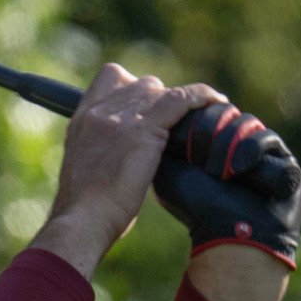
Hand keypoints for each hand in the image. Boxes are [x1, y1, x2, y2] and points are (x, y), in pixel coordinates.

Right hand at [28, 65, 223, 277]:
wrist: (82, 221)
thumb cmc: (84, 213)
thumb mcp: (86, 172)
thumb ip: (103, 153)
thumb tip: (125, 161)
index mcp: (82, 119)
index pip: (111, 78)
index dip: (134, 87)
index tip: (147, 108)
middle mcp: (99, 111)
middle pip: (141, 84)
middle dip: (160, 101)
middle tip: (172, 129)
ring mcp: (120, 118)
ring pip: (160, 91)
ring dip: (178, 105)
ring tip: (194, 123)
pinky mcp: (143, 130)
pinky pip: (180, 99)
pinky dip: (201, 97)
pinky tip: (217, 102)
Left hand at [153, 106, 300, 269]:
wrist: (228, 236)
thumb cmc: (196, 206)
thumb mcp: (169, 169)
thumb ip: (165, 138)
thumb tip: (170, 110)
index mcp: (214, 139)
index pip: (207, 108)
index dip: (198, 128)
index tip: (190, 157)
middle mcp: (240, 140)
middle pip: (227, 112)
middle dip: (211, 139)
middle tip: (208, 170)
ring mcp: (266, 151)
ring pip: (247, 124)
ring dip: (230, 152)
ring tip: (226, 177)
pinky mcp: (287, 163)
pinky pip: (268, 144)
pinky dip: (253, 165)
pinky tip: (249, 182)